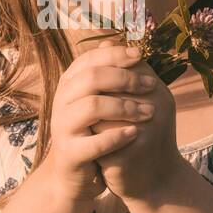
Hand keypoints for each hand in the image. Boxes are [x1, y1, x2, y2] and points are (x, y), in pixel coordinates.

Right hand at [44, 40, 158, 201]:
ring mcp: (63, 127)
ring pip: (92, 106)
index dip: (116, 55)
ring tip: (150, 112)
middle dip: (125, 79)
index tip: (141, 55)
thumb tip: (114, 39)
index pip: (90, 58)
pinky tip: (136, 133)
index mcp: (68, 84)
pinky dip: (118, 136)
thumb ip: (106, 74)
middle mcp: (61, 102)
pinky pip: (94, 142)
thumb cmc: (93, 131)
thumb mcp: (98, 99)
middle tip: (151, 85)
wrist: (75, 173)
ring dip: (125, 107)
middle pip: (91, 78)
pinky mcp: (69, 153)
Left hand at [88, 53, 186, 201]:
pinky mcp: (132, 155)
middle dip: (92, 94)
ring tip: (83, 123)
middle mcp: (157, 107)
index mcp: (158, 91)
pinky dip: (92, 139)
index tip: (87, 83)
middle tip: (79, 103)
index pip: (123, 67)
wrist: (155, 181)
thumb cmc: (141, 137)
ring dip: (89, 117)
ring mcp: (146, 130)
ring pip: (102, 112)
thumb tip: (104, 41)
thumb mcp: (134, 102)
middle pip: (110, 87)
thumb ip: (120, 74)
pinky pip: (102, 140)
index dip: (100, 74)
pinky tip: (86, 142)